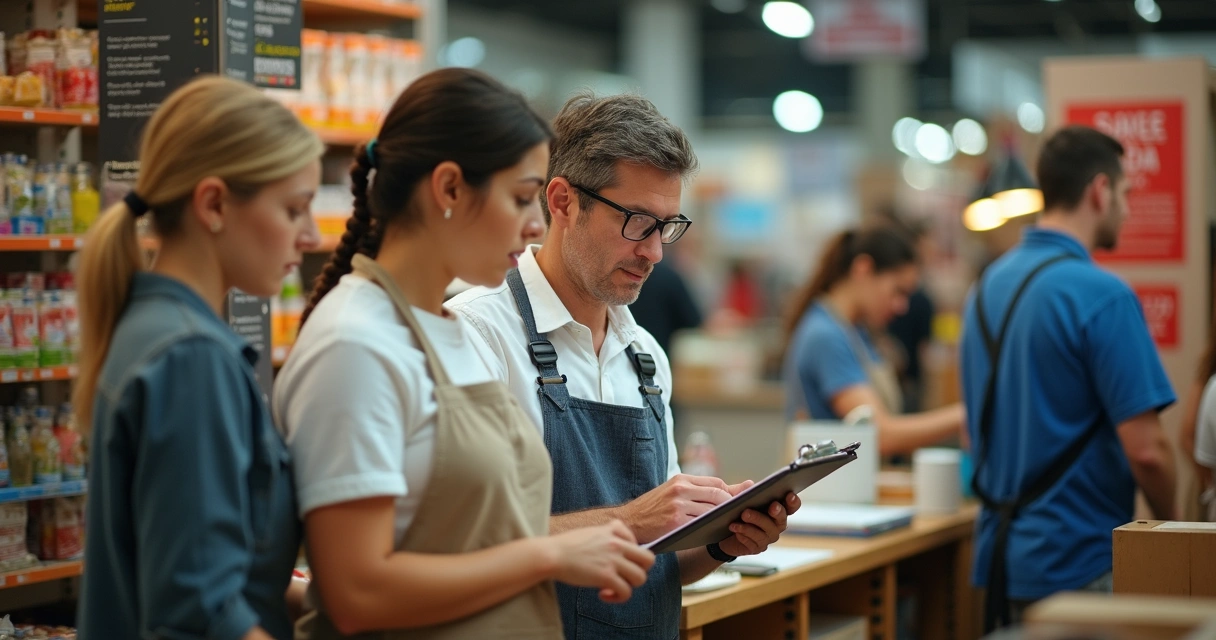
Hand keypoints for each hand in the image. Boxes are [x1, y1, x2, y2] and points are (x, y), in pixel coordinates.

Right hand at [550, 520, 655, 603]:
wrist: (551, 554)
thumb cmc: (565, 545)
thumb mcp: (590, 531)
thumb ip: (606, 534)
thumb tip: (616, 544)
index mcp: (613, 530)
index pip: (637, 542)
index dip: (631, 556)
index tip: (618, 562)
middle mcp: (617, 544)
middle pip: (648, 559)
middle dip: (639, 570)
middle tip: (624, 576)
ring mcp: (613, 560)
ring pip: (640, 577)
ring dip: (629, 585)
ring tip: (613, 587)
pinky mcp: (606, 576)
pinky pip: (626, 591)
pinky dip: (618, 597)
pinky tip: (603, 595)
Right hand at [618, 475, 744, 542]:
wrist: (629, 522)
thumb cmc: (653, 509)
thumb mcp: (673, 492)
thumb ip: (700, 490)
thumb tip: (738, 487)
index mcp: (680, 480)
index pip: (716, 483)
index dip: (729, 493)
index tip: (733, 504)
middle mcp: (680, 489)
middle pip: (717, 494)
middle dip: (729, 506)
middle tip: (732, 517)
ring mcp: (678, 506)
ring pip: (711, 511)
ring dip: (720, 519)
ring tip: (722, 526)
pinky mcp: (675, 522)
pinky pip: (701, 525)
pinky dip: (709, 529)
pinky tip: (710, 534)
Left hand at [718, 491, 800, 557]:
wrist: (718, 529)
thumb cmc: (732, 509)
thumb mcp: (735, 495)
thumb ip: (743, 489)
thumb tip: (750, 485)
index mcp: (775, 509)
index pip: (790, 506)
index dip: (793, 502)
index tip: (790, 495)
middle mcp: (774, 525)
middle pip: (782, 520)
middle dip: (778, 512)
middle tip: (772, 506)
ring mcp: (766, 538)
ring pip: (766, 532)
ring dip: (755, 522)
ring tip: (743, 515)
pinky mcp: (755, 548)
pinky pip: (753, 543)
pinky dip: (744, 535)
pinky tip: (735, 528)